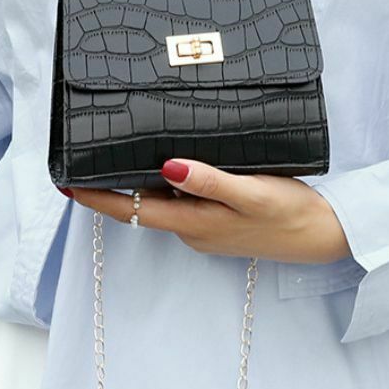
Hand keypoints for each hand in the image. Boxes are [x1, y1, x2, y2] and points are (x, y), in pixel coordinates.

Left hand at [63, 159, 351, 263]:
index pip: (131, 210)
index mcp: (192, 222)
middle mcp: (192, 228)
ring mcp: (206, 226)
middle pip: (140, 206)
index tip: (66, 183)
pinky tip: (172, 162)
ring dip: (138, 183)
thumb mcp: (250, 193)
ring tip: (120, 152)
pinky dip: (166, 183)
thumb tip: (167, 167)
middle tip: (87, 158)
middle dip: (110, 186)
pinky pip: (182, 201)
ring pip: (161, 202)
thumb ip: (209, 181)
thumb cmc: (289, 213)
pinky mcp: (220, 221)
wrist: (322, 236)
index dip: (95, 198)